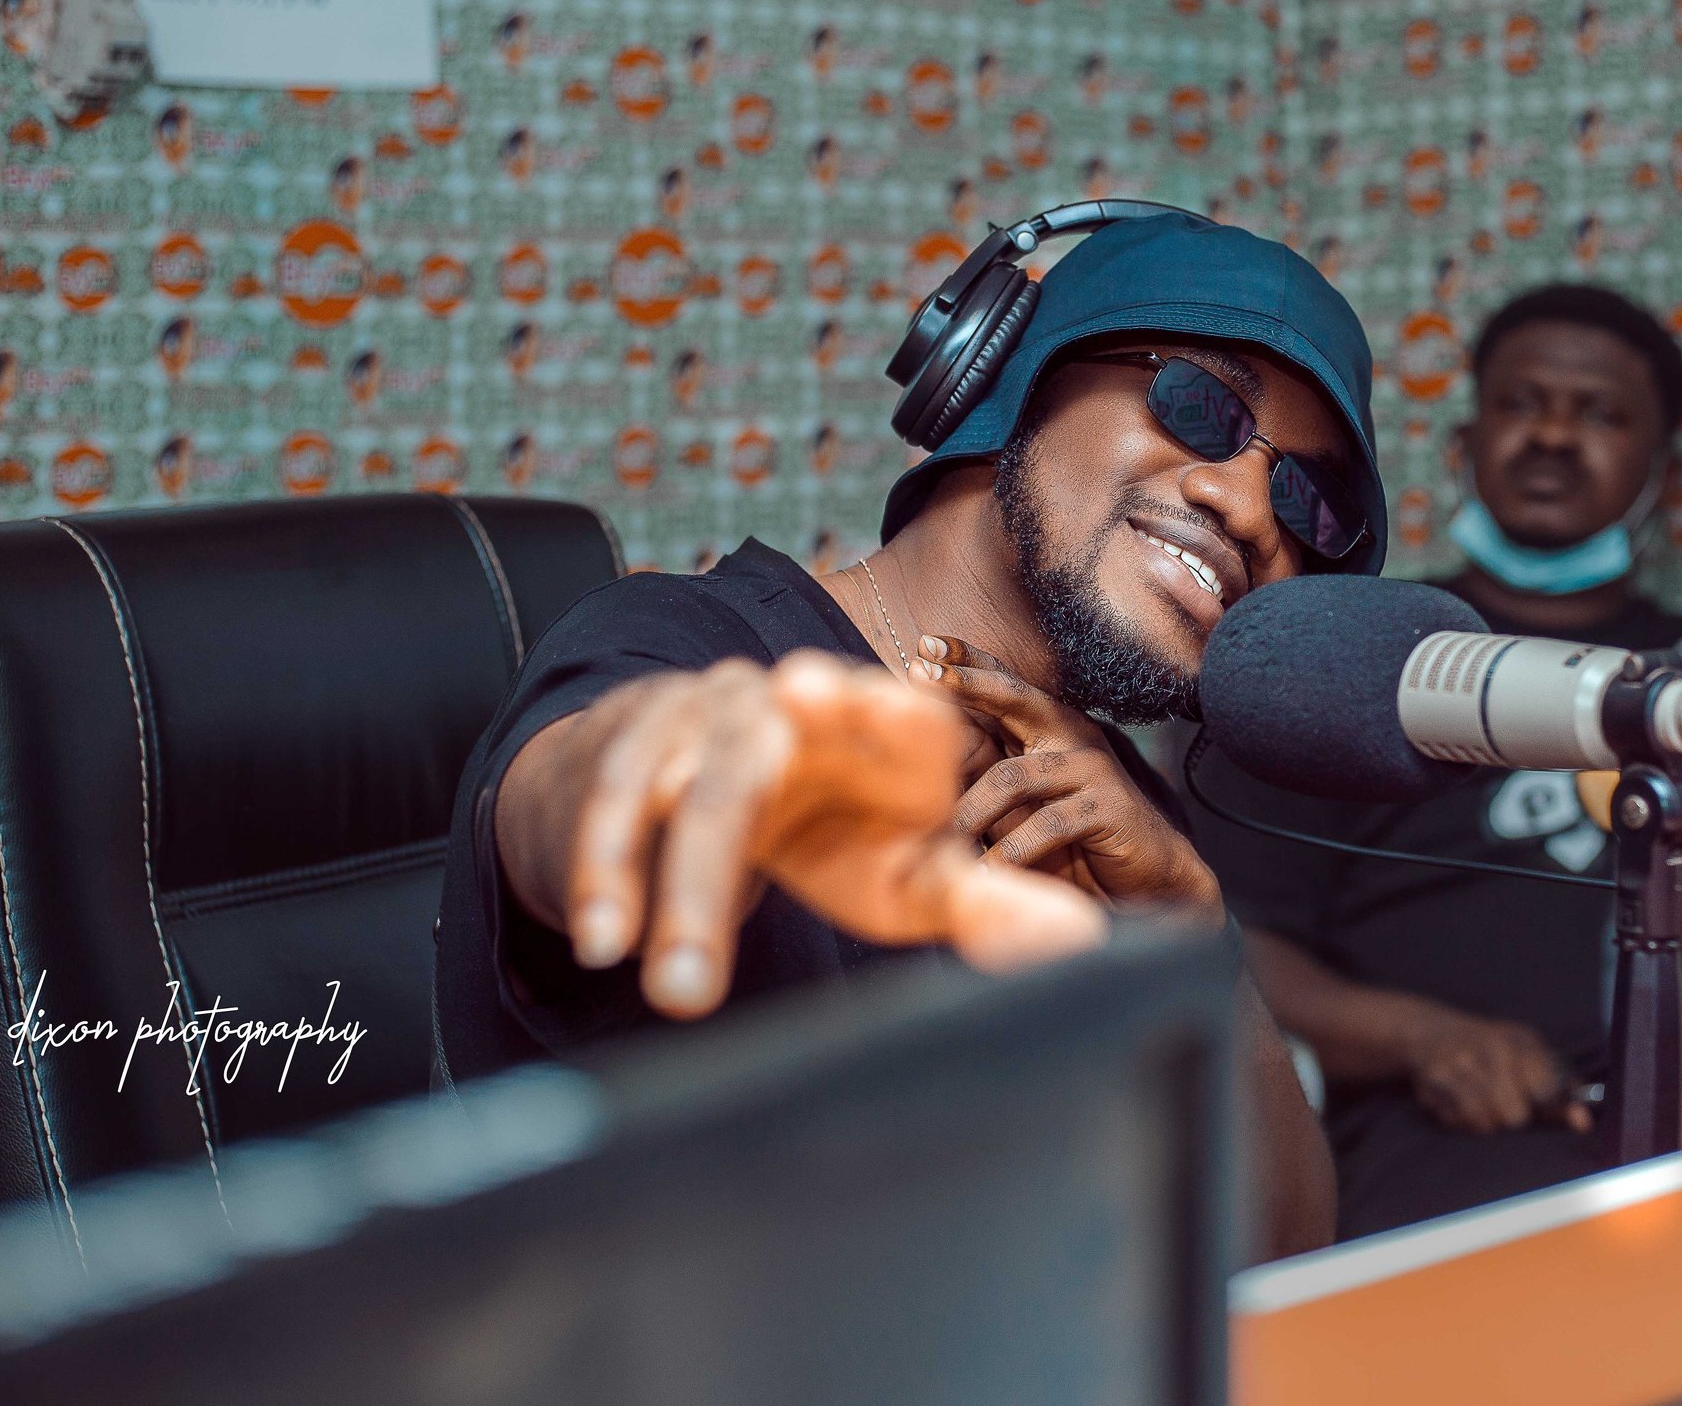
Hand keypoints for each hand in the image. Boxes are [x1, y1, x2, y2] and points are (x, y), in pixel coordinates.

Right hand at [537, 653, 1106, 1018]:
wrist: (730, 769)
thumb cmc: (844, 828)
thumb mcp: (913, 871)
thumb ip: (985, 901)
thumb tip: (1082, 945)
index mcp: (886, 728)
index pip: (903, 719)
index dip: (892, 716)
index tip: (902, 721)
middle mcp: (792, 704)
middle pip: (757, 775)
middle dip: (734, 853)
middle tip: (737, 919)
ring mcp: (707, 717)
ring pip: (676, 789)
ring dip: (656, 881)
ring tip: (661, 977)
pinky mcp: (639, 739)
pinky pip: (609, 798)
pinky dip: (600, 864)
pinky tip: (605, 936)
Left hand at [913, 635, 1221, 911]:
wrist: (1148, 877)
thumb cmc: (1074, 841)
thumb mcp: (1022, 804)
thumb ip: (988, 775)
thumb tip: (927, 759)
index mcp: (1050, 728)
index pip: (1005, 684)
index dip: (967, 660)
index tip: (924, 642)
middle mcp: (1071, 735)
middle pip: (1014, 698)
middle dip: (967, 683)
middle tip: (922, 672)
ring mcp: (1092, 768)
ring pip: (1013, 777)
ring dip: (971, 811)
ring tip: (940, 838)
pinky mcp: (1108, 806)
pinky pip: (1047, 823)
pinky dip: (1011, 852)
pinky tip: (987, 873)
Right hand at [1403, 1004, 1590, 1135]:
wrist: (1430, 1032)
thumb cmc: (1491, 1047)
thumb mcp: (1529, 1051)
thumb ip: (1561, 1086)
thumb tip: (1583, 1122)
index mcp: (1516, 1042)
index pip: (1546, 1091)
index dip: (1552, 1109)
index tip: (1554, 1111)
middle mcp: (1486, 1052)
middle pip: (1515, 1117)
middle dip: (1515, 1117)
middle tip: (1508, 1101)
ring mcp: (1457, 1068)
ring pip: (1487, 1125)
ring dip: (1489, 1122)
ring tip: (1482, 1100)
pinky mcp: (1433, 1086)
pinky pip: (1460, 1124)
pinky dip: (1464, 1121)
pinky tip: (1461, 1101)